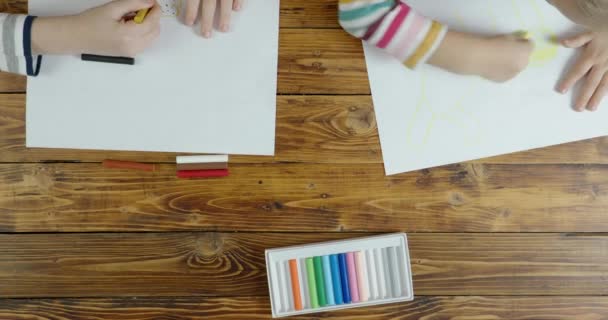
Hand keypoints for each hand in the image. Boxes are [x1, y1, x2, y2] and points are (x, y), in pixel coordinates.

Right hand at [32, 0, 161, 56]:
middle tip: (139, 8)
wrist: (77, 37)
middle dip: (152, 17)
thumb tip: (149, 2)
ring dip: (147, 25)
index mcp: (128, 36)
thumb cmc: (90, 22)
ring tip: (130, 17)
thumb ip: (134, 4)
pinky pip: (144, 42)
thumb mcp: (113, 8)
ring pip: (151, 37)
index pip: (152, 22)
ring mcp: (132, 53)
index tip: (152, 2)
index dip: (155, 10)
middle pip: (155, 30)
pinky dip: (142, 32)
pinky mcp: (130, 54)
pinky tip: (129, 25)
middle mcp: (132, 47)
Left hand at [184, 0, 243, 37]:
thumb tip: (187, 1)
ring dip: (224, 16)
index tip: (189, 23)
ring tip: (223, 29)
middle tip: (206, 34)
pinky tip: (237, 9)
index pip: (193, 0)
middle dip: (207, 21)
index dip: (191, 12)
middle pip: (209, 5)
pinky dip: (238, 1)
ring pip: (225, 2)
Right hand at [429, 31, 532, 82]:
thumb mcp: (508, 37)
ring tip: (501, 59)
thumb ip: (516, 39)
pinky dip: (505, 70)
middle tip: (508, 51)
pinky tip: (495, 66)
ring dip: (513, 63)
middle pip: (525, 58)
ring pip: (517, 67)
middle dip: (520, 54)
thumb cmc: (493, 43)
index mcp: (526, 51)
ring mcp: (514, 74)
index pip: (530, 45)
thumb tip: (519, 41)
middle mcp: (523, 64)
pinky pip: (508, 73)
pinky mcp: (504, 80)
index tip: (516, 40)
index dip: (523, 42)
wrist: (478, 57)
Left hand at [558, 31, 607, 111]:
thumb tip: (562, 42)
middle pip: (591, 82)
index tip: (560, 91)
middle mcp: (602, 64)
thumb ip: (578, 39)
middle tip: (577, 108)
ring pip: (605, 85)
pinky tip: (607, 99)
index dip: (569, 80)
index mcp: (592, 55)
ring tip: (591, 109)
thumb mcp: (592, 31)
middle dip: (584, 95)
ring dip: (598, 97)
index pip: (578, 70)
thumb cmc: (607, 29)